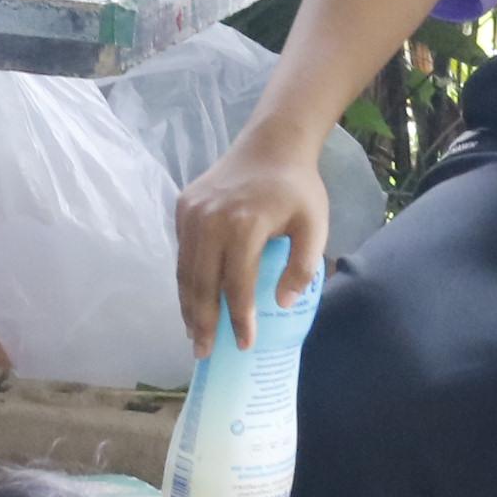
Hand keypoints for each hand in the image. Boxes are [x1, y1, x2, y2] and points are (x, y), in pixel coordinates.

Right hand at [173, 132, 330, 353]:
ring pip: (185, 270)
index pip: (237, 283)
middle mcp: (210, 219)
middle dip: (203, 322)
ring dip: (188, 305)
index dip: (239, 318)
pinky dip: (184, 280)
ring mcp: (192, 212)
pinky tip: (191, 300)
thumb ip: (302, 267)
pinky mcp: (183, 207)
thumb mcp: (315, 226)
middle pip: (201, 282)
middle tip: (204, 352)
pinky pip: (182, 252)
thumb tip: (282, 304)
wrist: (271, 144)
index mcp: (245, 225)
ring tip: (193, 334)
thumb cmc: (298, 189)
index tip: (244, 345)